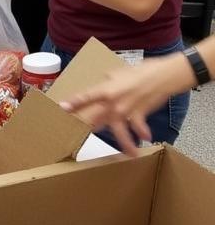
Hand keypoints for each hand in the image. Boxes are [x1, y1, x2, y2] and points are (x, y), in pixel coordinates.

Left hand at [60, 55, 194, 154]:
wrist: (163, 75)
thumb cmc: (140, 71)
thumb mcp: (117, 73)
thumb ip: (106, 84)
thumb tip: (100, 89)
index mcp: (105, 90)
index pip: (85, 97)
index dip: (74, 102)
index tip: (62, 108)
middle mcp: (113, 102)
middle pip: (96, 118)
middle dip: (86, 127)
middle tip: (75, 136)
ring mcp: (126, 110)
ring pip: (118, 130)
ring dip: (123, 142)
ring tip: (125, 153)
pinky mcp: (140, 114)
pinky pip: (138, 127)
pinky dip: (142, 133)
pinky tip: (145, 139)